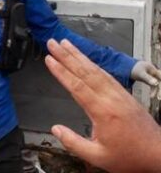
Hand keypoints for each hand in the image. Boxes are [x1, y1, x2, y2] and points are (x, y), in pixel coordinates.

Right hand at [45, 39, 160, 172]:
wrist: (158, 154)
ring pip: (97, 70)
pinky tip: (87, 60)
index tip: (49, 59)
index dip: (61, 71)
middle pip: (86, 72)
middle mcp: (111, 98)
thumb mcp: (98, 156)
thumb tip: (55, 130)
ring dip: (80, 55)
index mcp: (103, 111)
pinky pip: (107, 75)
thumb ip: (73, 143)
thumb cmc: (130, 156)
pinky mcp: (125, 95)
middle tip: (53, 43)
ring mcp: (120, 95)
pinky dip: (94, 64)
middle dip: (67, 55)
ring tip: (66, 44)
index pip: (77, 86)